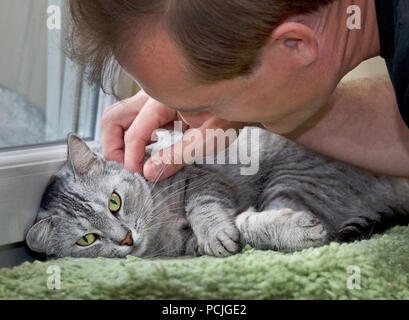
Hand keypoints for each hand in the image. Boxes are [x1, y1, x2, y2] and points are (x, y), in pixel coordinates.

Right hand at [101, 90, 244, 180]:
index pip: (134, 130)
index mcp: (165, 99)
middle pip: (114, 118)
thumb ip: (177, 155)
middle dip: (112, 147)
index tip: (136, 175)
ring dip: (118, 143)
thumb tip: (149, 172)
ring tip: (132, 165)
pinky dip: (130, 140)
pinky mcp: (155, 110)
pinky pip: (132, 123)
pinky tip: (144, 154)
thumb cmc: (229, 115)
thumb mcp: (208, 139)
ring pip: (119, 119)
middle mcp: (153, 96)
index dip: (130, 156)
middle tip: (126, 170)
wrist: (241, 100)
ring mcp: (152, 102)